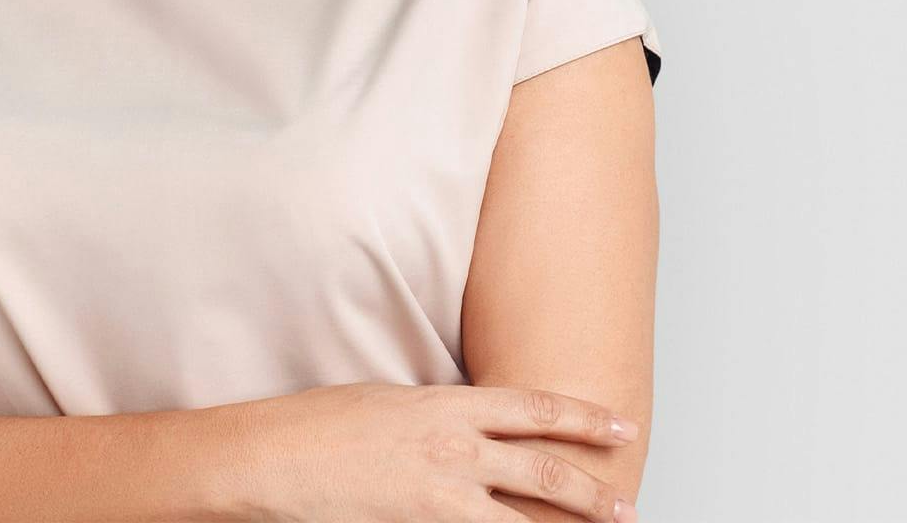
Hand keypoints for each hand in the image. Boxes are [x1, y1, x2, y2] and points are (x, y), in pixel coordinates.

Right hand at [241, 380, 638, 521]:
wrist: (278, 458)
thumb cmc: (324, 424)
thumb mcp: (393, 403)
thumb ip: (439, 418)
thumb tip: (470, 432)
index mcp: (447, 405)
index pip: (534, 408)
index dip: (584, 417)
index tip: (621, 425)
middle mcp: (454, 450)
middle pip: (544, 469)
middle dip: (593, 489)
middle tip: (628, 503)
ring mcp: (441, 497)